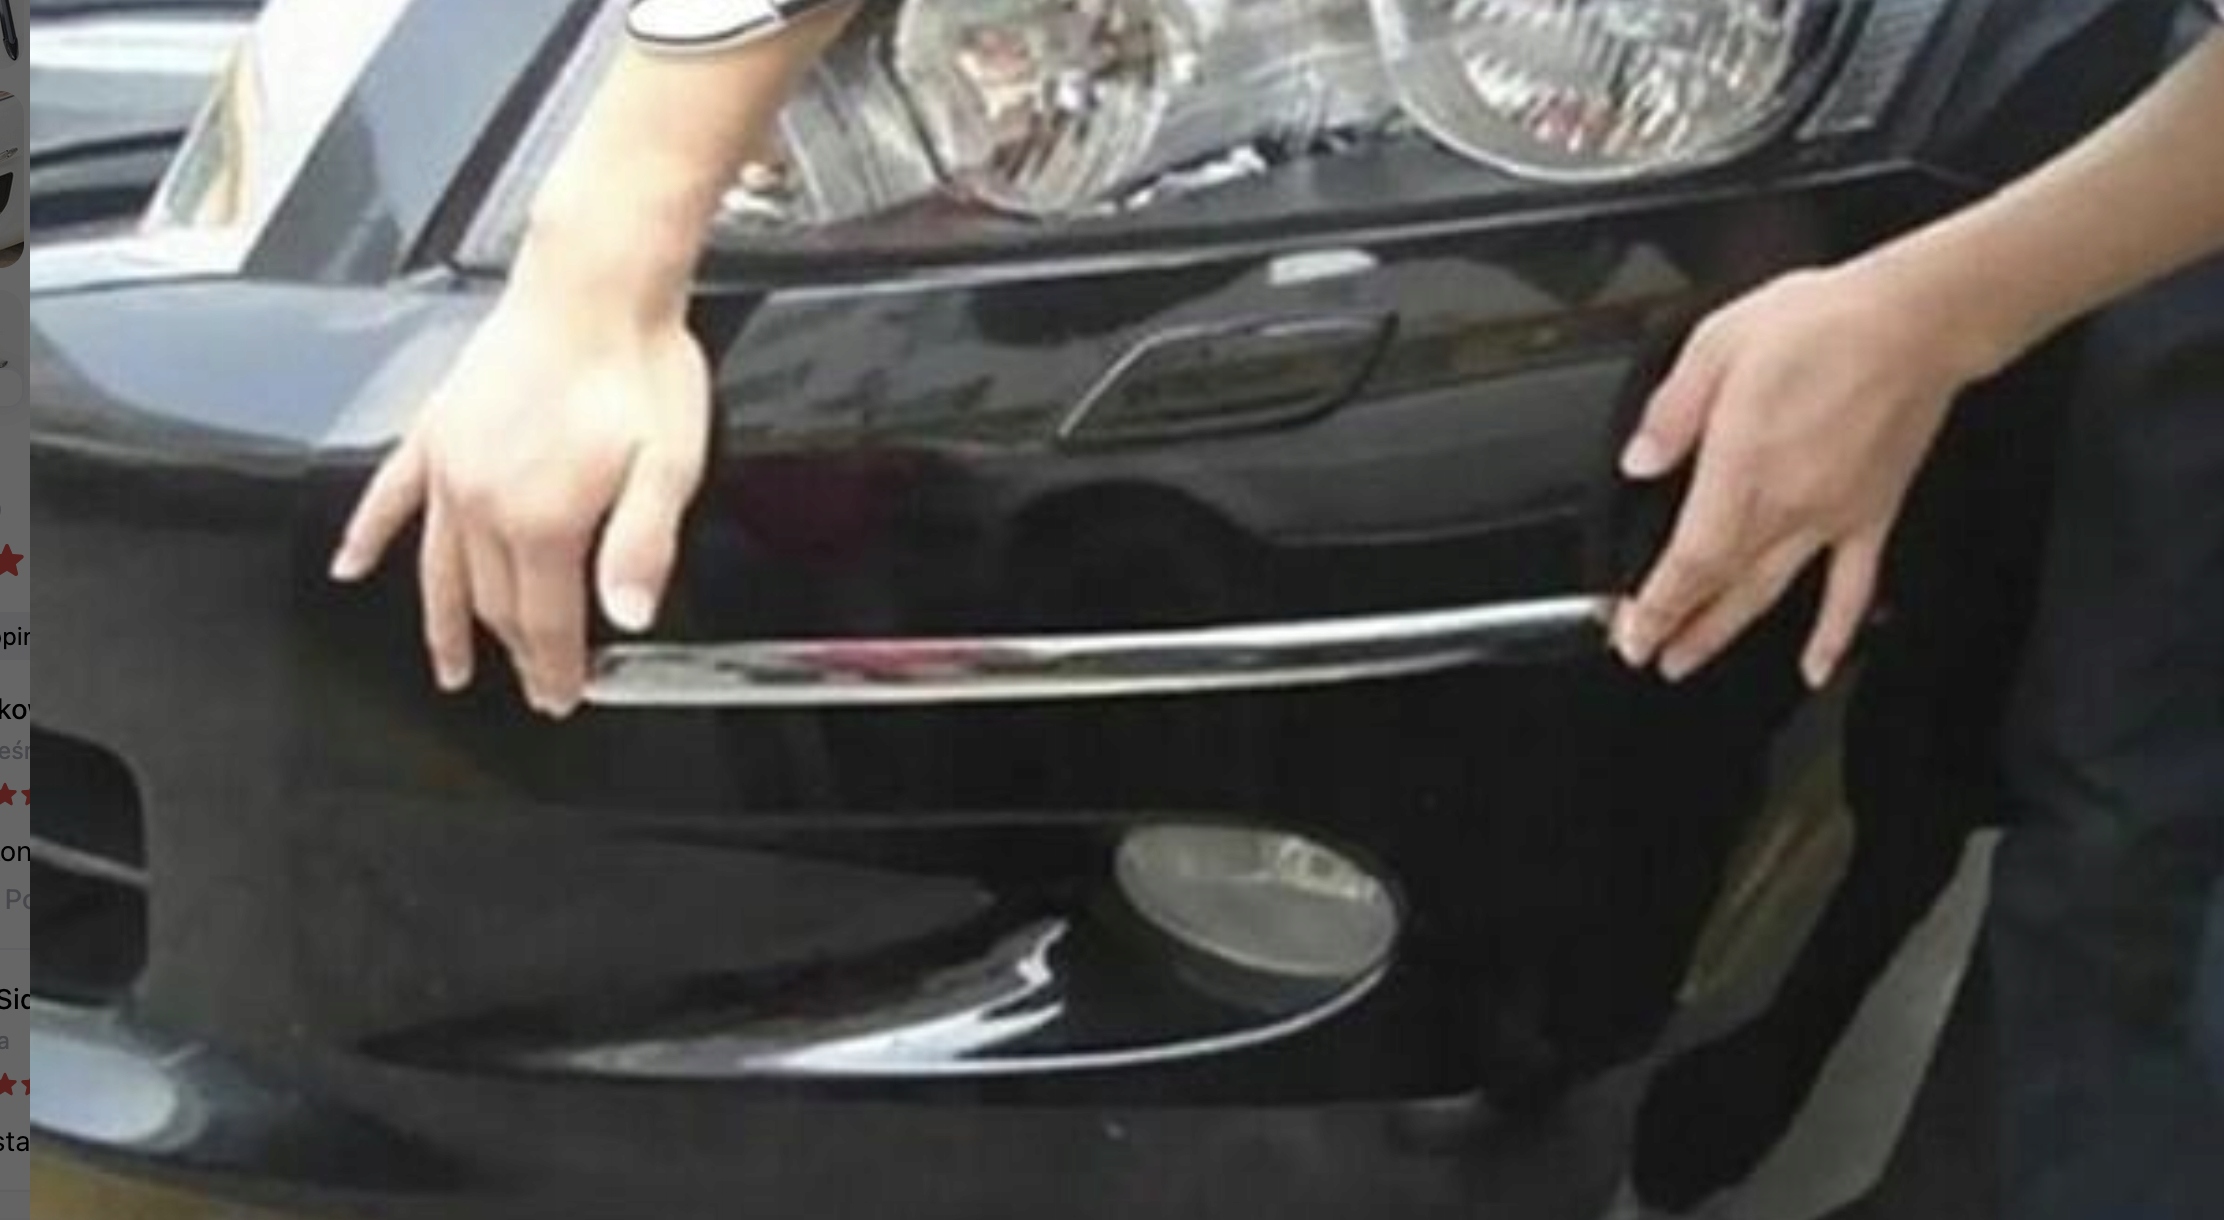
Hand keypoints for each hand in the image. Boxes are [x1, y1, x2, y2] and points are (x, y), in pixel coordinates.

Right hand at [328, 290, 710, 716]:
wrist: (597, 284)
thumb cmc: (637, 364)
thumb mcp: (670, 466)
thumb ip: (643, 546)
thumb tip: (628, 614)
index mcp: (544, 517)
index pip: (548, 620)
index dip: (555, 668)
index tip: (561, 698)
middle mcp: (485, 500)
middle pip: (495, 602)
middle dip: (515, 653)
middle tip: (529, 686)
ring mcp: (451, 466)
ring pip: (442, 568)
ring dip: (444, 624)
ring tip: (449, 668)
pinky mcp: (435, 428)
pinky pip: (389, 495)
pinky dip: (368, 535)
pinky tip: (351, 567)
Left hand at [1612, 262, 1994, 688]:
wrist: (1916, 320)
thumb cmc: (1823, 324)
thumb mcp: (1717, 346)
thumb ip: (1672, 413)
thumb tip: (1638, 462)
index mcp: (1741, 470)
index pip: (1687, 561)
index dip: (1654, 605)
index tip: (1627, 631)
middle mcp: (1785, 506)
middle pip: (1718, 585)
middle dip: (1675, 625)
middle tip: (1643, 654)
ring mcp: (1831, 517)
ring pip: (1767, 594)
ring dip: (1724, 633)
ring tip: (1687, 663)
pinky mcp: (1872, 515)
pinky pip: (1852, 589)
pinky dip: (1832, 634)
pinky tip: (1817, 666)